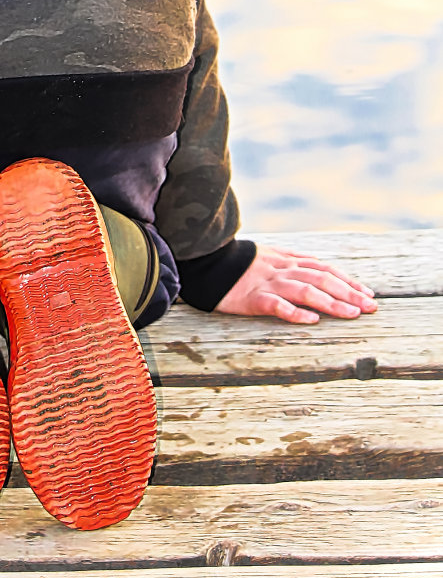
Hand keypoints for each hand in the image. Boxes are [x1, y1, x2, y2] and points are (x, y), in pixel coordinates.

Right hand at [215, 245, 376, 323]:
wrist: (206, 261)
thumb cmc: (238, 264)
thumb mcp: (268, 257)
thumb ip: (291, 263)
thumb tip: (317, 273)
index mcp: (287, 260)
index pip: (324, 269)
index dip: (348, 280)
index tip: (368, 294)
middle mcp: (282, 269)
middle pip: (321, 279)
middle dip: (349, 293)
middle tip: (370, 308)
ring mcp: (268, 283)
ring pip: (305, 290)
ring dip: (331, 302)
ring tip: (351, 314)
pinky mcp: (253, 298)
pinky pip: (277, 305)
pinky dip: (295, 312)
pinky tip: (311, 320)